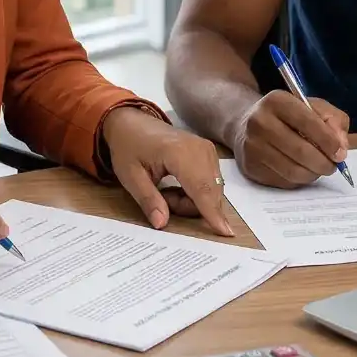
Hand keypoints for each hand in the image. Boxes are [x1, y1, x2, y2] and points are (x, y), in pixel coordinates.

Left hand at [100, 106, 236, 236]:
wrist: (132, 123)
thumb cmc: (129, 147)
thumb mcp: (130, 177)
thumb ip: (148, 200)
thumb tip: (161, 224)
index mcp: (179, 152)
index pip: (201, 189)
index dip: (213, 213)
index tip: (226, 233)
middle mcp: (200, 149)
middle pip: (209, 194)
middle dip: (188, 207)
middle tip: (163, 198)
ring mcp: (207, 149)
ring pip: (212, 191)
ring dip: (191, 200)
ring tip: (168, 190)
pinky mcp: (209, 152)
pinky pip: (211, 183)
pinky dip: (196, 192)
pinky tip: (178, 185)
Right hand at [229, 90, 349, 188]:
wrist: (246, 125)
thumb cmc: (287, 116)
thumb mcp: (312, 107)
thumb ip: (333, 120)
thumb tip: (341, 146)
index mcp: (277, 101)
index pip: (307, 122)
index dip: (328, 140)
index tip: (341, 153)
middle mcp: (260, 122)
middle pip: (301, 151)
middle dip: (324, 162)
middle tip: (333, 166)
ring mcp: (252, 146)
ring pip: (293, 170)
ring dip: (313, 173)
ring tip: (319, 168)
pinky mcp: (250, 167)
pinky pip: (283, 181)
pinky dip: (299, 179)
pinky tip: (301, 170)